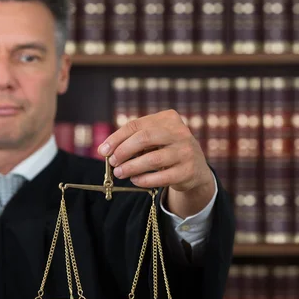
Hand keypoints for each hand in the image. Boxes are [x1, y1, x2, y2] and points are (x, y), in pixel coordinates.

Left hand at [97, 110, 214, 216]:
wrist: (195, 168)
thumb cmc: (166, 149)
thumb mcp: (153, 139)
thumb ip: (132, 140)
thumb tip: (104, 150)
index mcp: (168, 118)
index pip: (136, 125)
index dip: (116, 138)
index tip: (103, 150)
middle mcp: (179, 132)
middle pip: (144, 138)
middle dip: (123, 151)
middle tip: (112, 162)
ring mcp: (186, 151)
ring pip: (152, 159)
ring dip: (131, 167)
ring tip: (119, 173)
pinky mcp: (188, 171)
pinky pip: (161, 177)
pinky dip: (144, 180)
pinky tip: (135, 180)